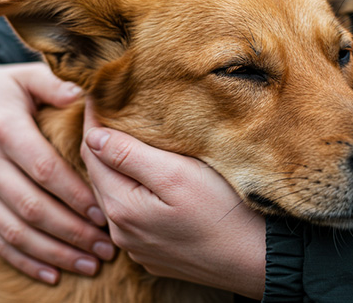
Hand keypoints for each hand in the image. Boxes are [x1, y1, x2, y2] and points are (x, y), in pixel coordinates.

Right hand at [0, 61, 115, 284]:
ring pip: (14, 231)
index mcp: (3, 129)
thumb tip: (87, 95)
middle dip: (72, 232)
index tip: (104, 212)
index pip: (43, 169)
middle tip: (107, 247)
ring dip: (54, 253)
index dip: (74, 195)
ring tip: (90, 265)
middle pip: (32, 207)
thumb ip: (55, 83)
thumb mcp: (25, 76)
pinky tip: (53, 274)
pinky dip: (24, 261)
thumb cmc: (0, 88)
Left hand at [80, 99, 265, 298]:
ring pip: (116, 196)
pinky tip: (151, 179)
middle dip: (102, 143)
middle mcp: (122, 232)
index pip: (91, 152)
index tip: (97, 92)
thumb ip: (129, 156)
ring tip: (129, 139)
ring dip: (118, 169)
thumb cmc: (226, 213)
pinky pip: (134, 217)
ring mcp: (138, 247)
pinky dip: (134, 193)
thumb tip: (93, 136)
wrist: (262, 260)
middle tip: (112, 109)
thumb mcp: (177, 174)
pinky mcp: (156, 254)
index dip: (93, 120)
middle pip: (99, 176)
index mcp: (122, 208)